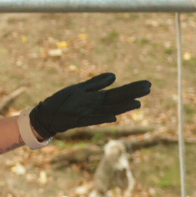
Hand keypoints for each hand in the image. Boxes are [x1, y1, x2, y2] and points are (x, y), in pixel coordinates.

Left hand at [29, 72, 150, 140]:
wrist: (46, 115)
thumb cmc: (63, 102)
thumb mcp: (80, 89)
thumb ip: (96, 83)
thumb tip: (115, 76)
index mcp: (97, 98)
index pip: (118, 92)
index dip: (132, 88)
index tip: (147, 84)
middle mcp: (96, 106)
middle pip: (117, 99)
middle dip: (132, 93)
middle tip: (148, 88)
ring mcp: (88, 113)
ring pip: (109, 110)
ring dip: (122, 107)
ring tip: (137, 103)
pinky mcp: (77, 120)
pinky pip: (92, 119)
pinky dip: (102, 118)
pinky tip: (113, 116)